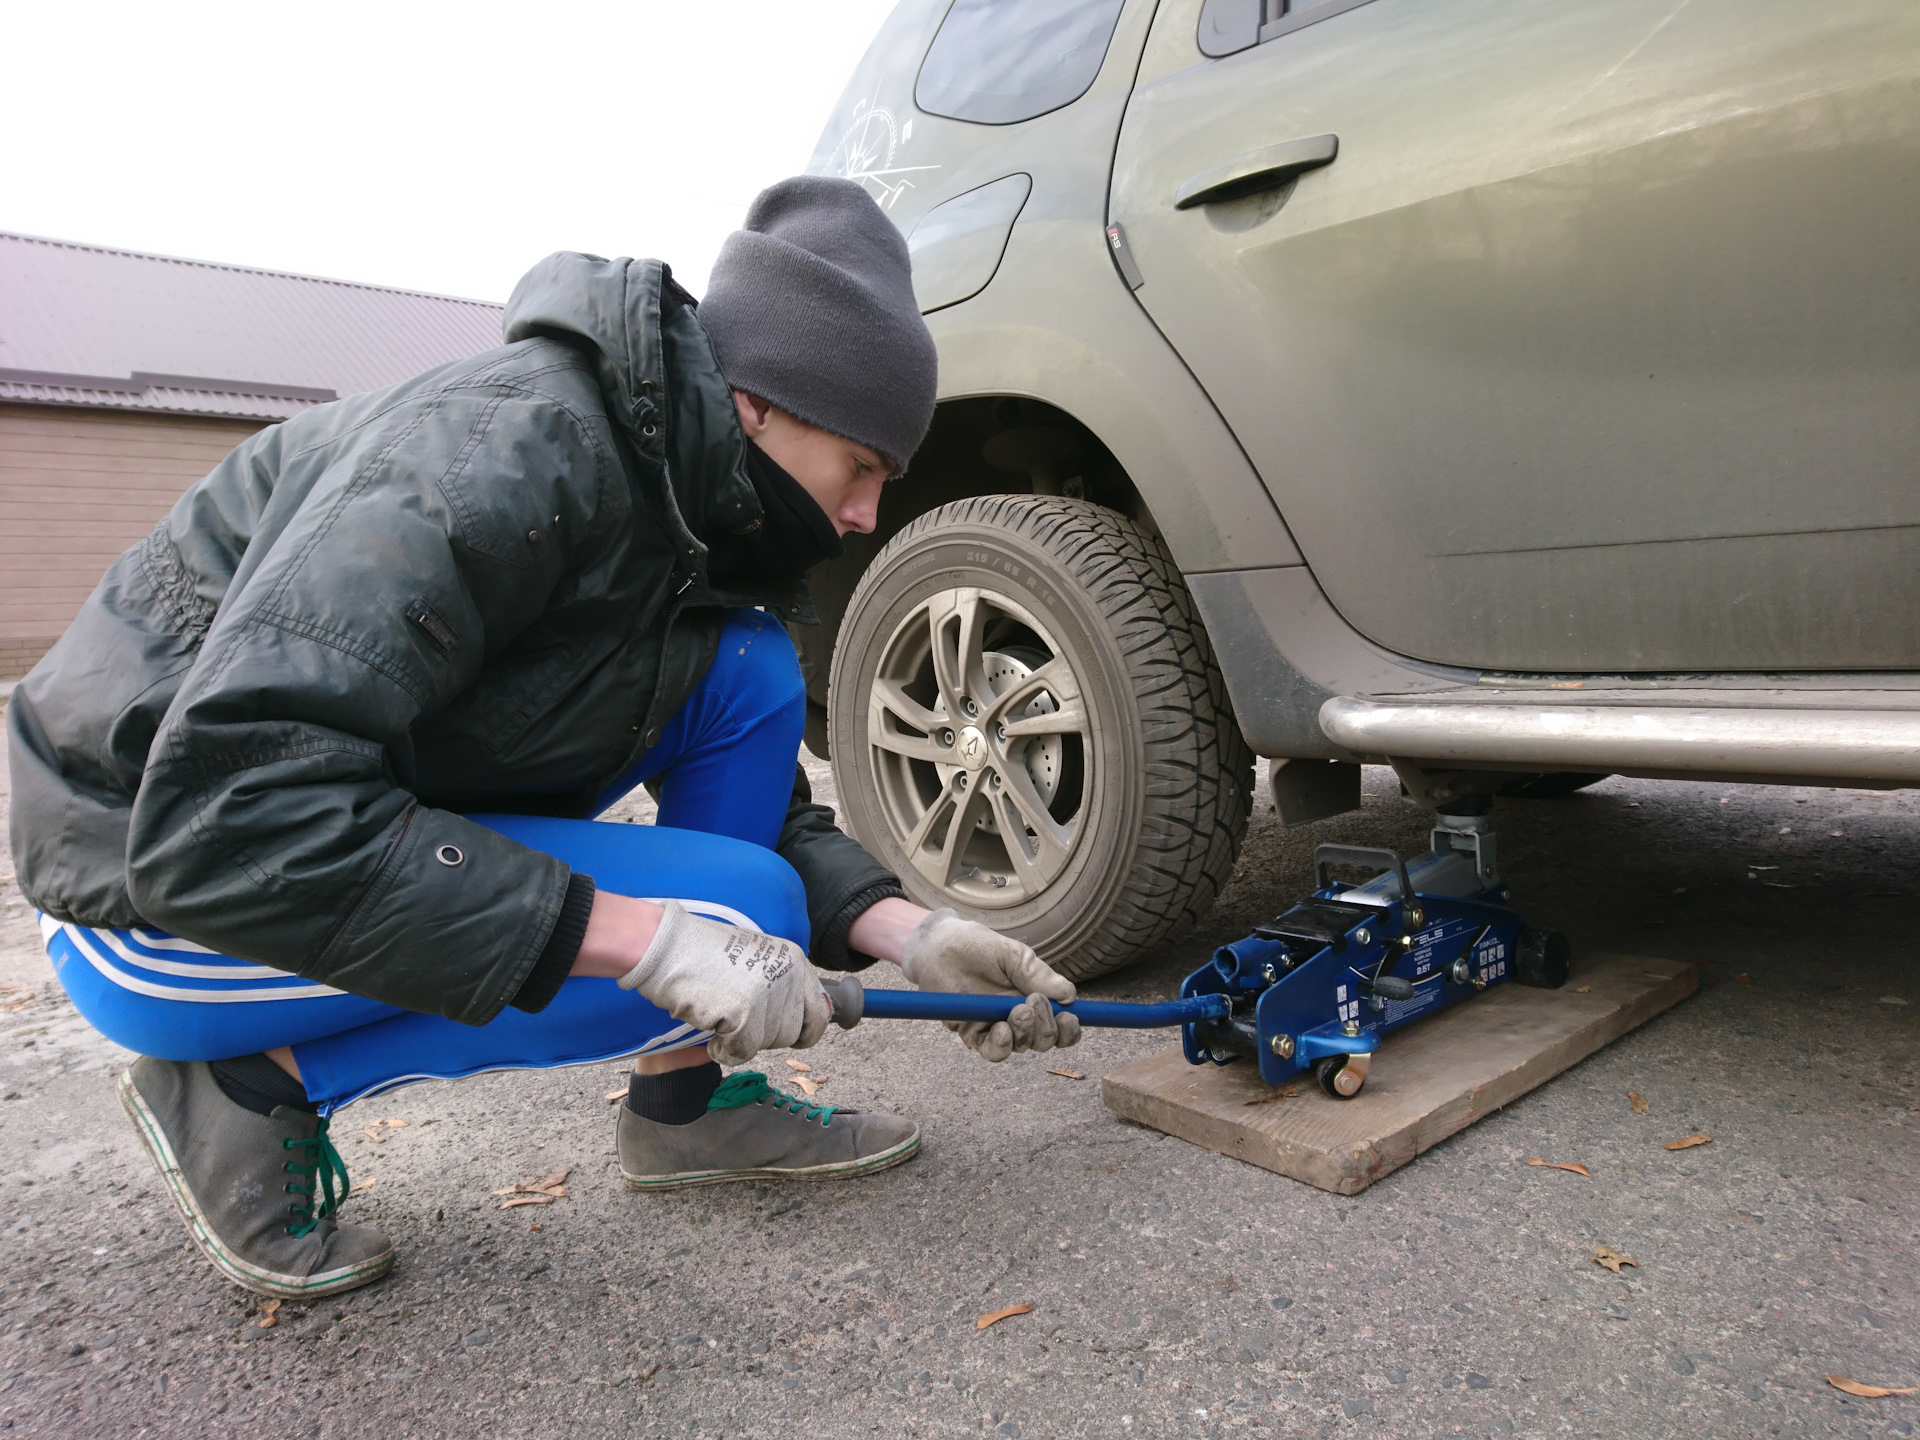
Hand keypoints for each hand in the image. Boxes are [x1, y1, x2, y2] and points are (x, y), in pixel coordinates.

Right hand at [616, 901, 829, 1065]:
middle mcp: (787, 975)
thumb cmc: (702, 955)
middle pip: (792, 1033)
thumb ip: (781, 985)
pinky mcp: (745, 1014)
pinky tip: (712, 1038)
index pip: (820, 1011)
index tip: (794, 1039)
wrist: (665, 947)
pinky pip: (743, 1053)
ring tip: (720, 1018)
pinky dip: (726, 1052)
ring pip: (767, 1044)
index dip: (807, 1031)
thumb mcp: (756, 960)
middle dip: (765, 1036)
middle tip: (738, 1021)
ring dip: (743, 1042)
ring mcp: (767, 994)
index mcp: (793, 960)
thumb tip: (806, 1021)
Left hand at [896, 908, 1079, 1061]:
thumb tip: (1070, 996)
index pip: (1061, 1024)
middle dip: (1046, 1026)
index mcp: (1035, 997)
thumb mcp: (1012, 955)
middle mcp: (1019, 1016)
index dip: (1069, 1030)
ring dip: (1026, 1033)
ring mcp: (997, 1026)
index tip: (1068, 1018)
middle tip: (1032, 1001)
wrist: (939, 947)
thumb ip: (1038, 974)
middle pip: (1045, 1039)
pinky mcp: (974, 1034)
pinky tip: (1002, 1030)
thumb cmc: (977, 947)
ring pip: (1023, 1046)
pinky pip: (993, 1051)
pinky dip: (1002, 1046)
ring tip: (1017, 1011)